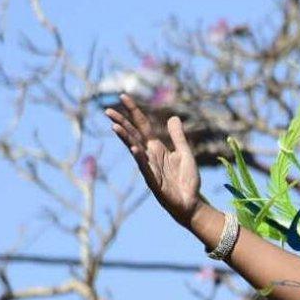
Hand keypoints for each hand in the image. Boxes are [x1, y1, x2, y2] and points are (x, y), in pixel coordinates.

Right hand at [105, 94, 202, 228]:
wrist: (192, 203)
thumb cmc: (188, 180)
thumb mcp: (185, 153)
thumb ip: (178, 137)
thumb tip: (173, 117)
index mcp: (157, 148)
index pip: (142, 126)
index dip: (134, 111)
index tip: (123, 96)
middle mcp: (150, 156)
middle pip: (133, 135)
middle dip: (121, 123)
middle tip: (107, 110)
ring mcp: (150, 168)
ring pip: (135, 150)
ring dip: (125, 139)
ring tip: (114, 126)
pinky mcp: (154, 182)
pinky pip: (145, 168)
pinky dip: (140, 158)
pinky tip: (134, 149)